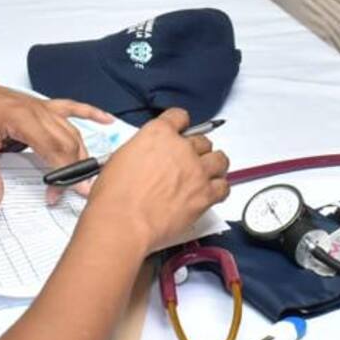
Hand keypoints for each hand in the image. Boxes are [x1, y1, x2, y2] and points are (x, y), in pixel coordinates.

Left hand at [0, 67, 113, 208]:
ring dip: (81, 152)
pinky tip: (106, 120)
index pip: (54, 150)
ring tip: (85, 175)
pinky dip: (90, 113)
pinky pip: (70, 107)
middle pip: (68, 142)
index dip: (63, 174)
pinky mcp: (38, 105)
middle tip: (76, 193)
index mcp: (21, 119)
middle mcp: (36, 110)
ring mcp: (40, 106)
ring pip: (71, 130)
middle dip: (74, 169)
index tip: (68, 193)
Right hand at [86, 108, 229, 254]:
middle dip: (196, 150)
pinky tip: (212, 191)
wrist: (123, 222)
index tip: (181, 130)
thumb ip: (141, 149)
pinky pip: (224, 186)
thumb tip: (146, 155)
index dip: (180, 124)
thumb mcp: (120, 158)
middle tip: (189, 160)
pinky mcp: (205, 194)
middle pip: (202, 140)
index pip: (179, 116)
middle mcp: (181, 148)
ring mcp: (196, 170)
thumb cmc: (115, 197)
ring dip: (214, 165)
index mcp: (158, 134)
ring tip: (207, 172)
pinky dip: (220, 188)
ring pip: (219, 159)